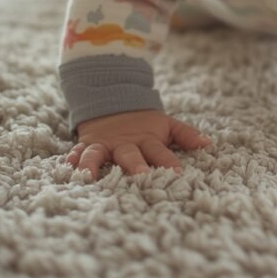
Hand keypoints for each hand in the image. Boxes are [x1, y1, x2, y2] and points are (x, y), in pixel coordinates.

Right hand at [66, 109, 211, 178]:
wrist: (114, 99)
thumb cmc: (145, 122)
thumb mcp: (166, 124)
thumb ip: (185, 134)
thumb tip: (208, 143)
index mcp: (147, 139)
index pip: (160, 151)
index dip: (169, 162)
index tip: (179, 174)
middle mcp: (125, 144)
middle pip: (130, 155)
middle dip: (135, 166)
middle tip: (141, 176)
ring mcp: (105, 144)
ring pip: (98, 154)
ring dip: (94, 165)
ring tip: (89, 177)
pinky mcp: (88, 144)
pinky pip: (78, 152)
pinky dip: (73, 160)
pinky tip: (68, 169)